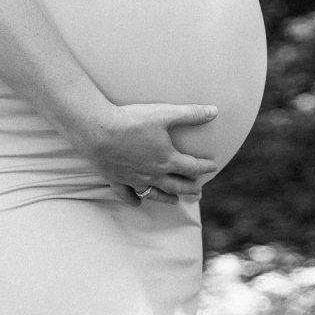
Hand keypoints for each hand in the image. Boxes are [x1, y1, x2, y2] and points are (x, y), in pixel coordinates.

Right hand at [82, 102, 218, 206]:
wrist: (100, 132)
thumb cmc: (133, 121)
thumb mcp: (165, 113)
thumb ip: (191, 114)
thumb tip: (214, 111)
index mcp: (167, 159)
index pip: (192, 167)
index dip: (205, 167)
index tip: (213, 166)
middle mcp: (153, 174)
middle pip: (176, 185)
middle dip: (190, 188)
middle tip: (199, 192)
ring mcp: (134, 179)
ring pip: (154, 194)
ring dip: (167, 198)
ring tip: (175, 202)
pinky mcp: (117, 179)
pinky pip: (127, 195)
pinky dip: (134, 200)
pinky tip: (137, 203)